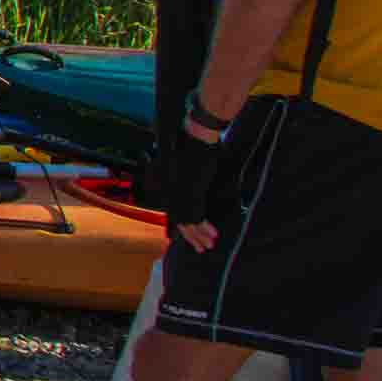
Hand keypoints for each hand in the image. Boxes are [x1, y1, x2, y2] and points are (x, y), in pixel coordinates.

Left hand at [161, 120, 222, 250]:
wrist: (195, 132)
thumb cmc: (195, 142)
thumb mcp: (193, 162)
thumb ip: (195, 175)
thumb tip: (201, 179)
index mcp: (168, 184)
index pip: (175, 210)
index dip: (183, 225)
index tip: (191, 236)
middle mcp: (171, 190)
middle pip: (179, 219)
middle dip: (190, 235)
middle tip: (200, 248)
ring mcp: (179, 191)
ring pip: (187, 221)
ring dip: (199, 235)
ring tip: (208, 247)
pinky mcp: (190, 190)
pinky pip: (197, 215)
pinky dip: (205, 227)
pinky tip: (213, 236)